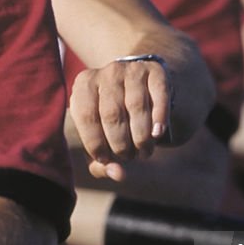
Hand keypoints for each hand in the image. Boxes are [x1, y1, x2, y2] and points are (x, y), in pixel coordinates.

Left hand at [69, 59, 171, 180]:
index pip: (86, 117)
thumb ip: (101, 162)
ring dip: (141, 137)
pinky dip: (159, 118)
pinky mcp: (156, 71)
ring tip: (144, 151)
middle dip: (121, 144)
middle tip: (128, 156)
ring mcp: (132, 69)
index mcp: (84, 86)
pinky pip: (159, 96)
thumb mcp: (99, 137)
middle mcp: (107, 73)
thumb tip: (117, 174)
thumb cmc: (113, 119)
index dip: (96, 144)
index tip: (106, 159)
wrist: (140, 84)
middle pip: (112, 114)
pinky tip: (158, 134)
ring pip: (137, 107)